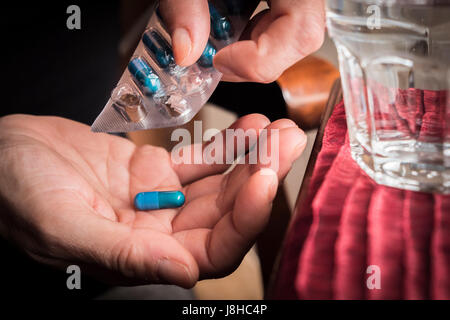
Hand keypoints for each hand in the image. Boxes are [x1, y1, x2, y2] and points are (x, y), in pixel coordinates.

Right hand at [0, 114, 305, 287]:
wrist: (1, 153)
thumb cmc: (15, 192)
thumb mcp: (62, 224)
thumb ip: (121, 253)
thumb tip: (183, 273)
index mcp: (140, 256)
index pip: (211, 251)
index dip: (244, 220)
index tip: (264, 177)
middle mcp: (158, 232)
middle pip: (226, 213)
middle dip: (261, 177)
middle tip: (284, 140)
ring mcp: (160, 199)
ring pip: (219, 183)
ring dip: (252, 157)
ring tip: (278, 128)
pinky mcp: (154, 170)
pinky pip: (199, 159)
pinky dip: (226, 143)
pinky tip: (250, 126)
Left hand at [159, 0, 324, 81]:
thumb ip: (185, 6)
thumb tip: (187, 54)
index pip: (301, 33)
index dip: (260, 59)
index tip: (219, 60)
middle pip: (301, 39)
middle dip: (256, 59)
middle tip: (218, 58)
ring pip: (294, 32)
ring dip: (255, 45)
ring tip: (222, 38)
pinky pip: (284, 16)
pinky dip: (257, 29)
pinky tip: (231, 22)